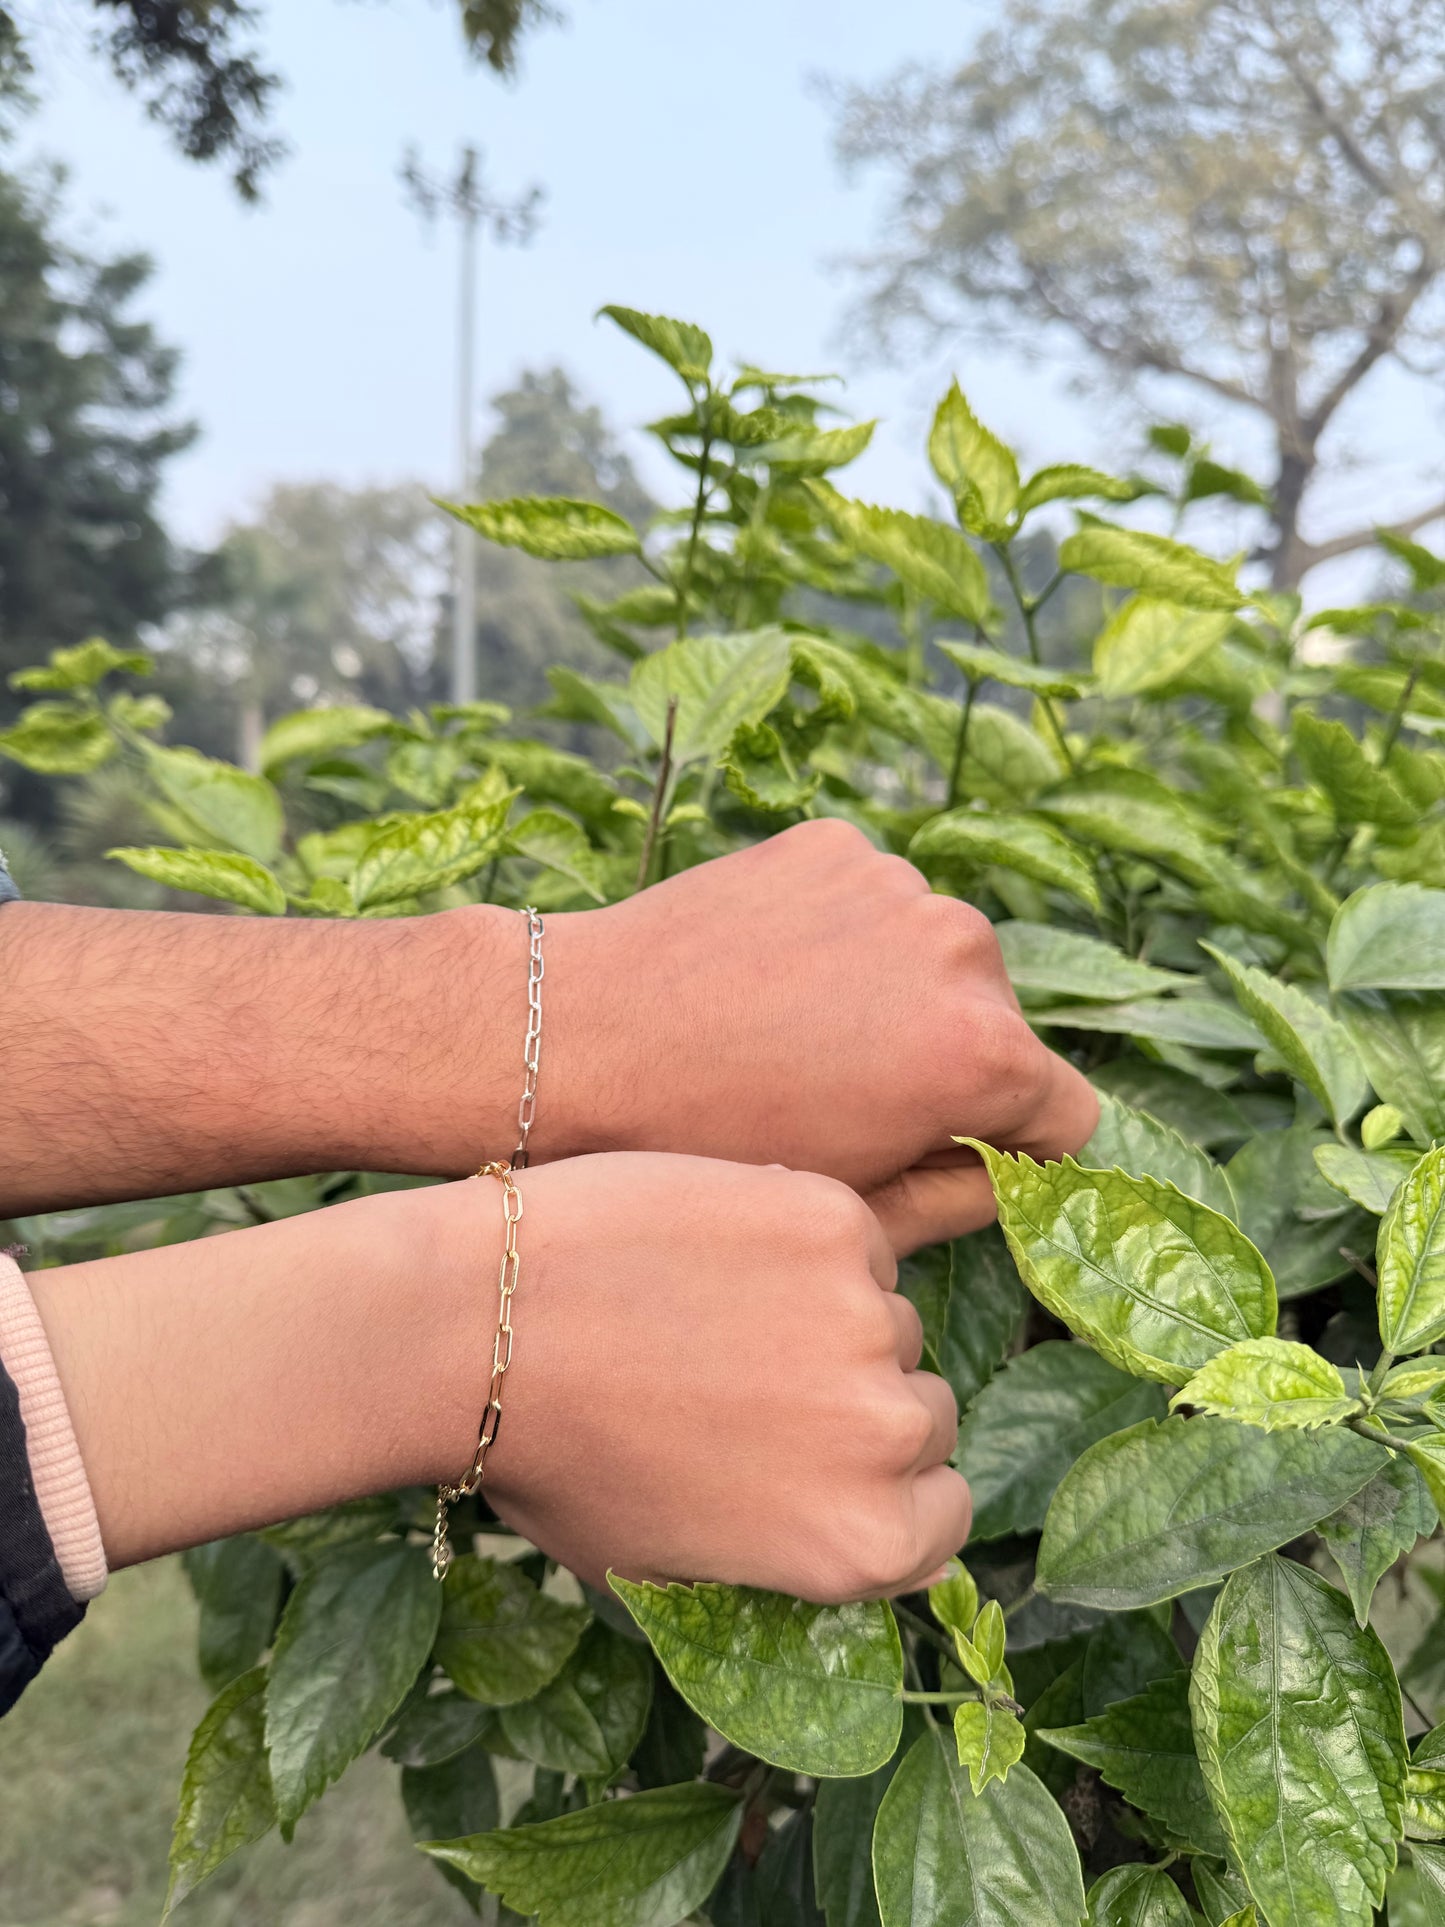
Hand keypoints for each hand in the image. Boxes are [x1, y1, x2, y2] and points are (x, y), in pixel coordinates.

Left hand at [468, 1153, 969, 1601]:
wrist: (478, 1327)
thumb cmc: (552, 1457)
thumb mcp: (664, 1569)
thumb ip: (779, 1558)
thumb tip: (845, 1529)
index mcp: (861, 1544)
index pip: (942, 1511)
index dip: (880, 1482)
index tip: (820, 1456)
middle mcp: (887, 1437)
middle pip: (922, 1411)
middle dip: (855, 1398)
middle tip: (750, 1380)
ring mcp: (866, 1318)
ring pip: (886, 1315)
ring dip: (828, 1313)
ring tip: (712, 1313)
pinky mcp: (832, 1218)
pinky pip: (849, 1235)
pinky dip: (796, 1237)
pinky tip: (710, 1251)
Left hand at [542, 818, 1097, 1251]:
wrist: (580, 1038)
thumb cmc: (709, 1145)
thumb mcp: (849, 1204)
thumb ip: (961, 1198)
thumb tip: (1009, 1168)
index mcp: (983, 1054)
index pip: (1067, 1113)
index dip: (1012, 1148)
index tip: (942, 1152)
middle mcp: (963, 950)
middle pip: (1000, 1025)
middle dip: (945, 1062)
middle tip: (841, 1097)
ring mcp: (899, 884)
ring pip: (935, 959)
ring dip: (894, 992)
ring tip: (790, 1035)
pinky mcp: (837, 845)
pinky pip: (873, 904)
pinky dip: (840, 937)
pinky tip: (765, 976)